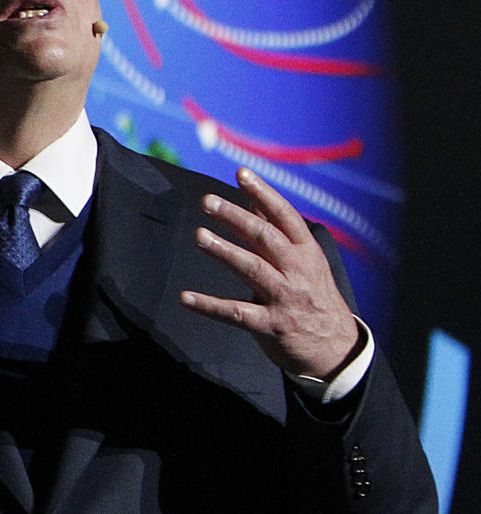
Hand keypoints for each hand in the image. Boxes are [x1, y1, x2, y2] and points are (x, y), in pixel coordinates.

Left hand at [180, 168, 359, 379]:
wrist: (338, 350)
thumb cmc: (314, 295)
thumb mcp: (304, 260)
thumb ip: (276, 230)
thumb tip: (251, 195)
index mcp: (306, 251)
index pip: (285, 215)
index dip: (264, 192)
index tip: (241, 173)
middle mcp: (298, 271)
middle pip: (265, 238)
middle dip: (236, 217)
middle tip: (208, 201)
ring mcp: (285, 299)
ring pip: (253, 269)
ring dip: (224, 251)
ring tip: (199, 236)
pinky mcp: (272, 326)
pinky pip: (237, 313)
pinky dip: (209, 306)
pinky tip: (186, 297)